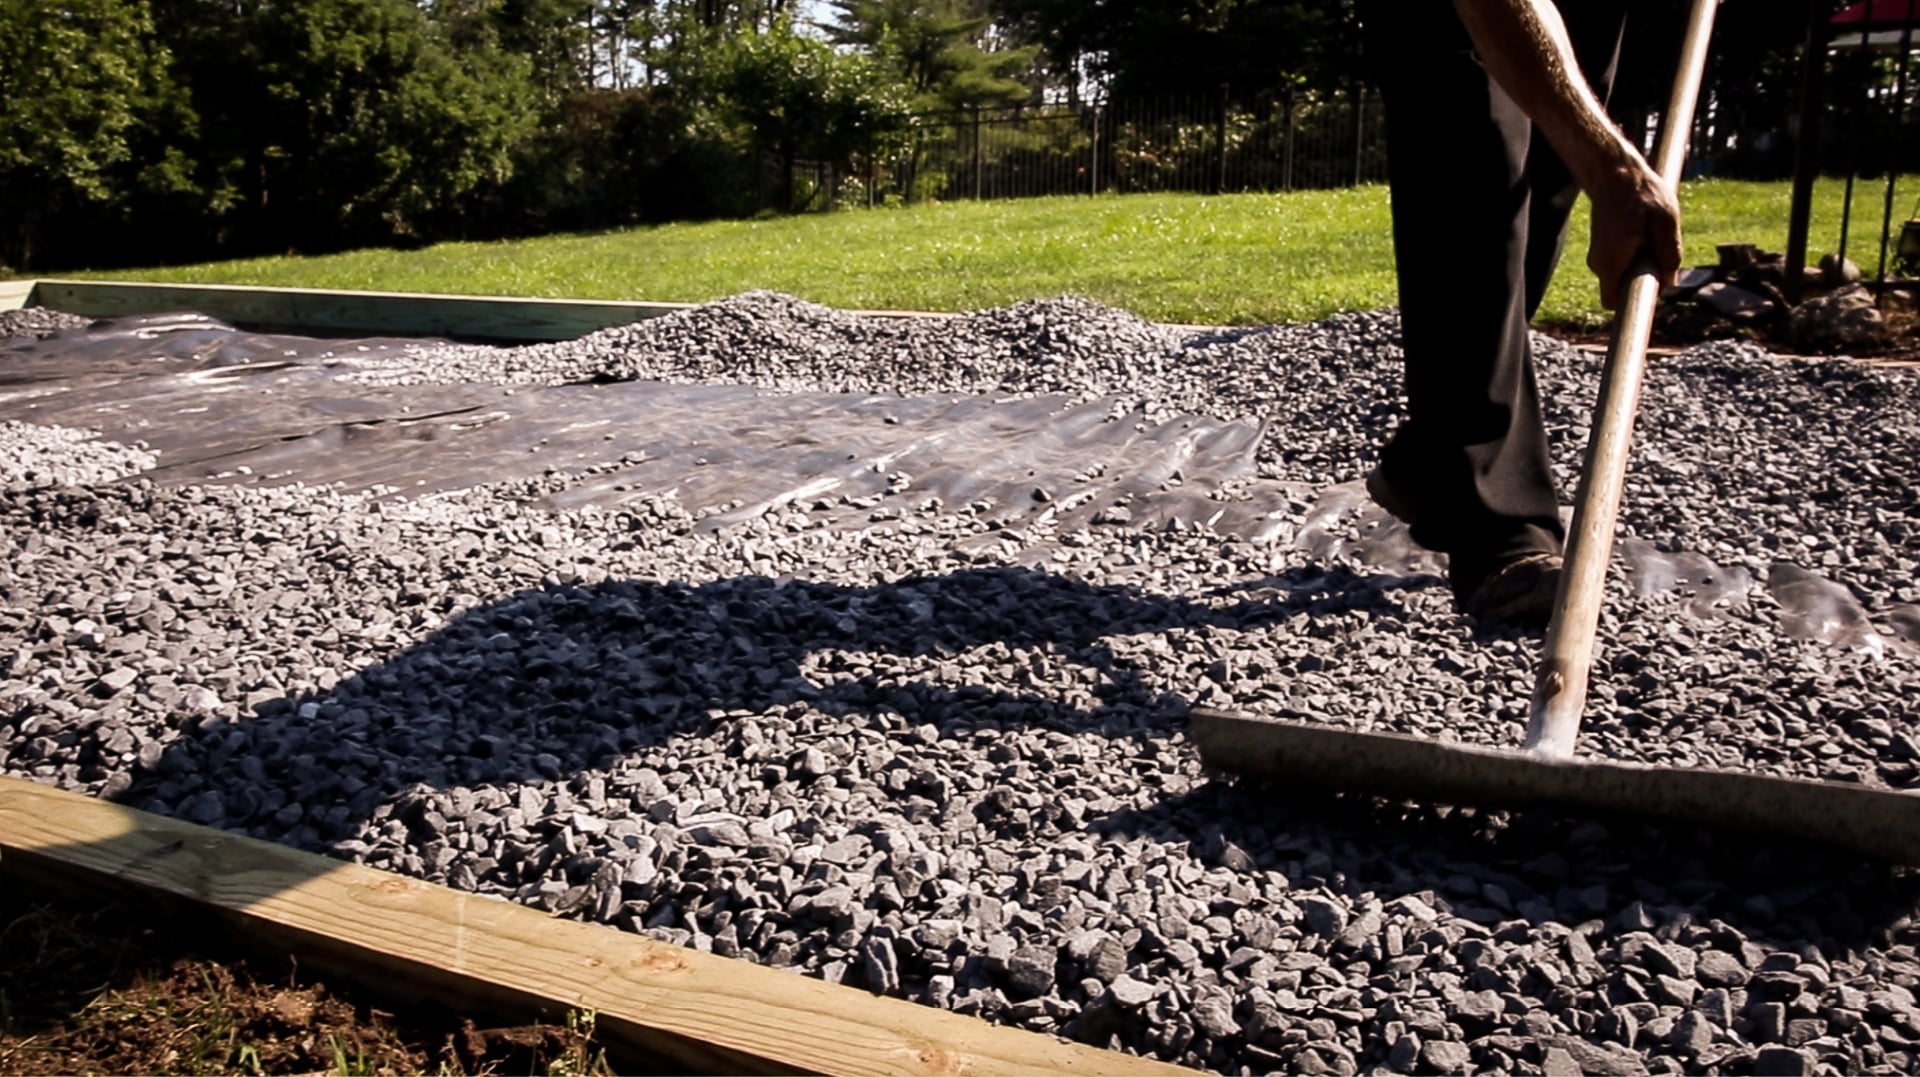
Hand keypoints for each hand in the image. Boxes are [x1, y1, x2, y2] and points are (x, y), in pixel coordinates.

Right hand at [1584, 159, 1681, 310]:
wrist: (1615, 173)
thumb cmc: (1642, 194)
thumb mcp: (1666, 222)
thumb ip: (1670, 254)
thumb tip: (1670, 282)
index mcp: (1612, 261)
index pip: (1615, 302)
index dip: (1634, 304)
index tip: (1651, 293)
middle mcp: (1599, 264)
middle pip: (1624, 289)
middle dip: (1644, 277)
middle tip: (1658, 250)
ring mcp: (1598, 257)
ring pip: (1624, 275)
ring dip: (1641, 263)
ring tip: (1650, 234)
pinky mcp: (1602, 250)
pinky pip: (1621, 264)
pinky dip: (1635, 255)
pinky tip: (1643, 231)